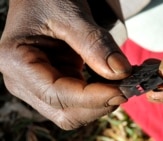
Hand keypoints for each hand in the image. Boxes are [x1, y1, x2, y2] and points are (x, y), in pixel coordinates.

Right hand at [0, 0, 131, 129]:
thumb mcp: (70, 14)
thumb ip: (94, 44)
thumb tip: (121, 72)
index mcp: (16, 62)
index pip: (57, 95)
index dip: (93, 98)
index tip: (122, 91)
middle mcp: (22, 82)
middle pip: (65, 113)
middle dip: (98, 105)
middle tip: (126, 88)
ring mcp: (38, 86)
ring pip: (73, 112)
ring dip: (100, 103)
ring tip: (121, 85)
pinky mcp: (53, 85)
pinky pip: (77, 101)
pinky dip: (97, 97)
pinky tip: (111, 83)